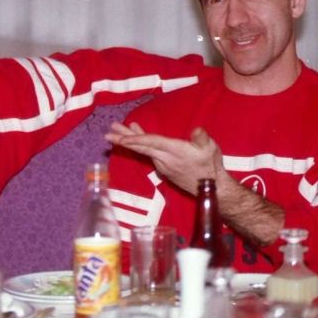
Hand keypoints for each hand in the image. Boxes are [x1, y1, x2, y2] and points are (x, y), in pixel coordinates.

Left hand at [106, 122, 222, 194]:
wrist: (209, 187)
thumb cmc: (210, 166)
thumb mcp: (210, 149)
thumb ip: (202, 138)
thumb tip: (197, 130)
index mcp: (174, 151)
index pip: (152, 144)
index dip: (136, 140)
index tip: (121, 138)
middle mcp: (164, 158)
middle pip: (141, 147)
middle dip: (123, 139)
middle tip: (108, 134)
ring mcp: (162, 164)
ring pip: (142, 150)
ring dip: (128, 140)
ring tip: (116, 131)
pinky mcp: (163, 166)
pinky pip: (148, 153)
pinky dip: (139, 143)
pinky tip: (134, 136)